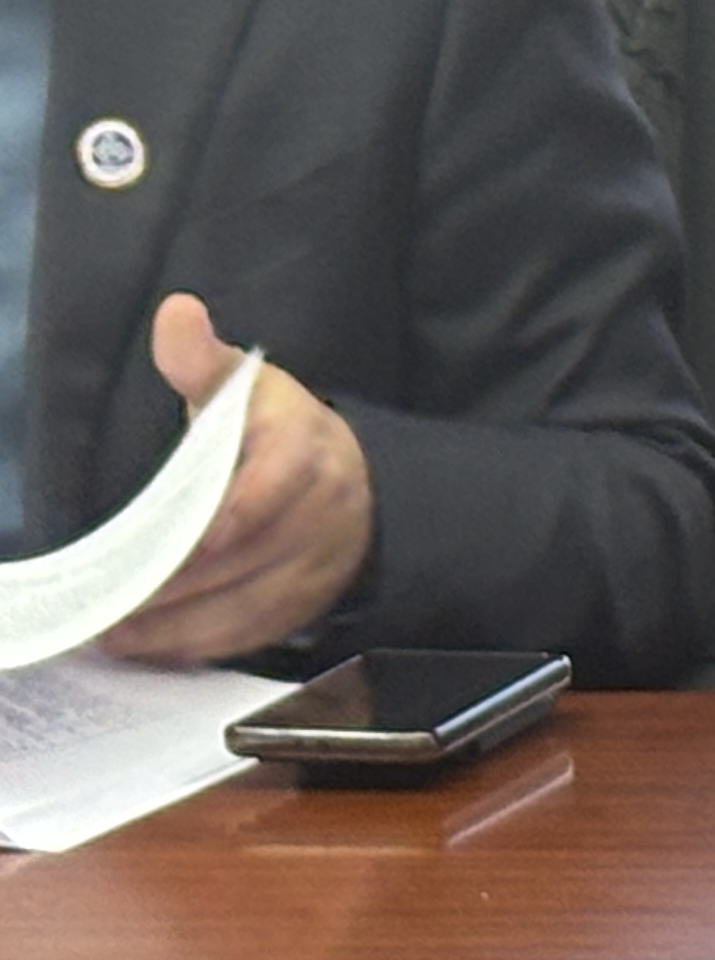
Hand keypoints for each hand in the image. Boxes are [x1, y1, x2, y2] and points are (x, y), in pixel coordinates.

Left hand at [101, 294, 374, 664]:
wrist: (358, 480)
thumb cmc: (279, 430)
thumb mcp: (248, 386)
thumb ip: (202, 359)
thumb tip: (177, 312)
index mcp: (304, 448)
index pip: (278, 482)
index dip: (239, 511)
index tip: (195, 539)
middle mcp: (324, 510)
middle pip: (252, 554)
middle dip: (182, 581)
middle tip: (112, 599)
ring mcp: (322, 561)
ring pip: (255, 602)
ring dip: (185, 624)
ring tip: (118, 632)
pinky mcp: (311, 601)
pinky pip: (261, 630)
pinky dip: (208, 644)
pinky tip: (156, 647)